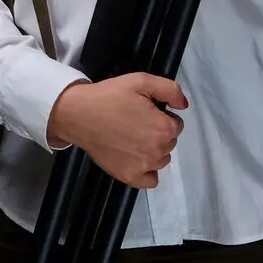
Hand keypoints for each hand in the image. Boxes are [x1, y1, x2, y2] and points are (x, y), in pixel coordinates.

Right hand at [47, 73, 187, 189]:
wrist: (79, 114)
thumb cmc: (110, 96)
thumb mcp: (142, 81)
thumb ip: (170, 90)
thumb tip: (183, 105)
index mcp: (164, 128)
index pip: (177, 125)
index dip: (163, 116)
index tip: (146, 111)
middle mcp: (157, 151)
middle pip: (170, 142)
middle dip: (158, 132)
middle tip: (137, 122)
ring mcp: (143, 167)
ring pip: (161, 159)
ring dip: (153, 150)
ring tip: (132, 137)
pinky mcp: (129, 177)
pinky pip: (151, 180)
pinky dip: (148, 171)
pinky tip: (136, 158)